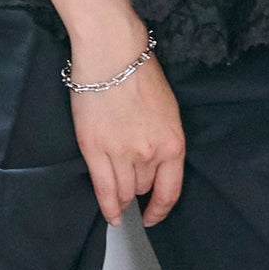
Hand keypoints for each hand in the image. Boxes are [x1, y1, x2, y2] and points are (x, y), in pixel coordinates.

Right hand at [68, 44, 184, 226]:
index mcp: (173, 143)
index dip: (161, 209)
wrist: (112, 53)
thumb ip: (162, 140)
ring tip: (117, 200)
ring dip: (122, 196)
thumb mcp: (167, 110)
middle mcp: (150, 154)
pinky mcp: (95, 150)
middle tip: (130, 188)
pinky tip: (110, 215)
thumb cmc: (139, 73)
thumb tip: (152, 162)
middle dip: (138, 189)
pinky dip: (107, 206)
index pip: (170, 191)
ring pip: (124, 191)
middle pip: (143, 188)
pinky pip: (103, 189)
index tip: (154, 216)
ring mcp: (122, 154)